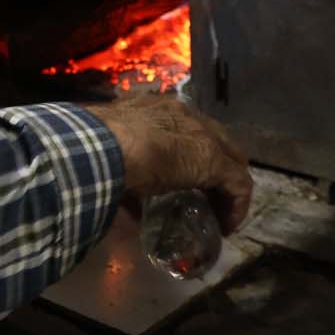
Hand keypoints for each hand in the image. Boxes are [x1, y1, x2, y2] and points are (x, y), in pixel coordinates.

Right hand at [85, 94, 253, 233]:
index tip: (185, 182)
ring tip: (220, 214)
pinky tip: (227, 226)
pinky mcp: (213, 160)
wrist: (103, 146)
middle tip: (208, 198)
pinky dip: (236, 206)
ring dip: (227, 187)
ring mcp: (202, 134)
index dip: (190, 155)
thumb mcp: (113, 154)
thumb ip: (126, 171)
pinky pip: (238, 183)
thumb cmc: (97, 146)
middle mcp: (184, 114)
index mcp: (157, 109)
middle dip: (216, 169)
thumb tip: (128, 203)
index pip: (186, 129)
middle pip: (216, 141)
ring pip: (230, 160)